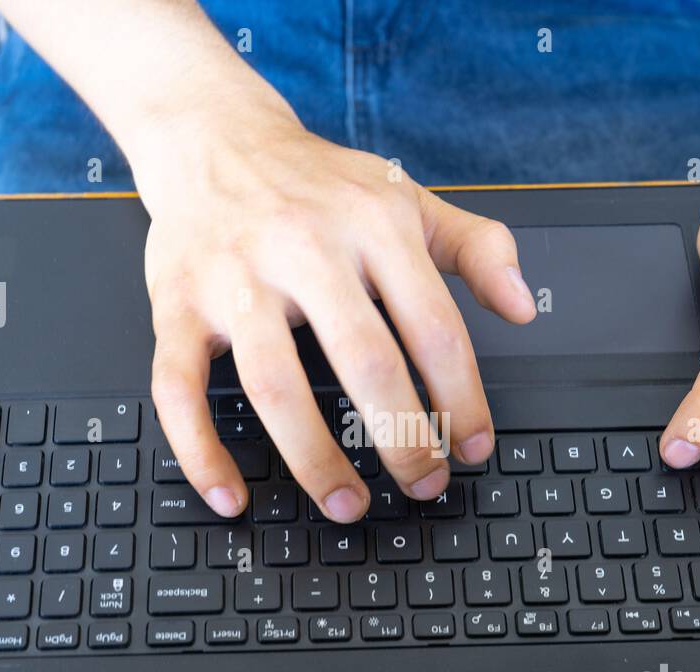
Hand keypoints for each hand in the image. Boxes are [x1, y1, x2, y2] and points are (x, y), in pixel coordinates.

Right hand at [133, 99, 535, 520]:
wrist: (213, 138)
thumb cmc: (318, 184)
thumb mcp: (408, 198)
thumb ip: (478, 247)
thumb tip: (523, 307)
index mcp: (372, 225)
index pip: (433, 327)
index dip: (461, 398)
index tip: (472, 447)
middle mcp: (304, 249)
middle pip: (363, 362)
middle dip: (402, 439)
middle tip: (423, 484)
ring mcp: (234, 279)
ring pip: (274, 385)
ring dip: (314, 460)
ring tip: (347, 505)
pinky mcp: (175, 304)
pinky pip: (178, 388)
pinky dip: (199, 450)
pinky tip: (230, 494)